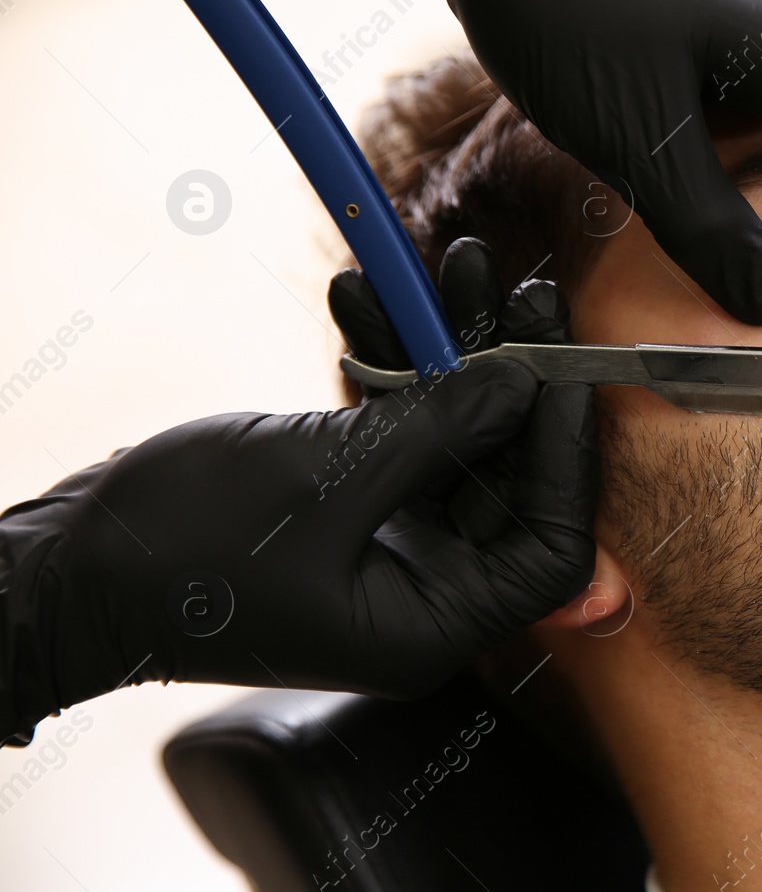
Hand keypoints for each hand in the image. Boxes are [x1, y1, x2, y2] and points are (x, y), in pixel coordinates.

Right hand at [0, 239, 596, 741]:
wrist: (64, 564)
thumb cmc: (177, 553)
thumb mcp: (322, 483)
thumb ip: (437, 433)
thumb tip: (526, 381)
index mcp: (432, 624)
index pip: (551, 545)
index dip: (568, 455)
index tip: (564, 366)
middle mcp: (425, 591)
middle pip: (512, 480)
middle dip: (515, 380)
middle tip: (524, 293)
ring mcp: (390, 544)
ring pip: (458, 441)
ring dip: (457, 353)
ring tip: (460, 267)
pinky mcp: (352, 504)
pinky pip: (400, 431)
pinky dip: (394, 368)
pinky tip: (374, 299)